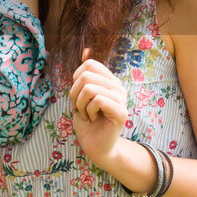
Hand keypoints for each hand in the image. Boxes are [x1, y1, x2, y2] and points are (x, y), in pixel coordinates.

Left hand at [69, 48, 127, 168]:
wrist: (95, 146)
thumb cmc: (87, 121)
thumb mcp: (80, 94)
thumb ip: (84, 74)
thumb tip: (86, 50)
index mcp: (109, 81)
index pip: (89, 64)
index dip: (76, 79)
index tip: (78, 96)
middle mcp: (118, 87)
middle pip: (85, 76)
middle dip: (75, 94)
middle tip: (81, 108)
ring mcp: (122, 99)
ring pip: (89, 88)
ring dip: (81, 105)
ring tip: (88, 115)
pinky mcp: (121, 112)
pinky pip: (97, 100)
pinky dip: (88, 111)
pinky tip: (94, 119)